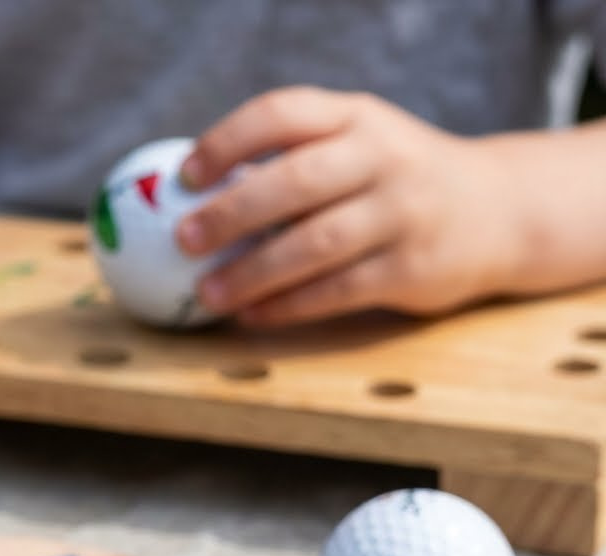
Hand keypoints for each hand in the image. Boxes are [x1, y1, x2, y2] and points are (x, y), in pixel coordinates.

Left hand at [175, 88, 523, 326]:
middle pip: (295, 183)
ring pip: (314, 245)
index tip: (185, 176)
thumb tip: (200, 198)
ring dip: (253, 273)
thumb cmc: (400, 181)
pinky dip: (289, 306)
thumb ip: (299, 158)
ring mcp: (400, 214)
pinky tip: (253, 315)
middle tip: (184, 240)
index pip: (283, 114)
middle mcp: (382, 158)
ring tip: (209, 294)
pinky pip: (337, 291)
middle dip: (232, 212)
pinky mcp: (410, 269)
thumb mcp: (362, 145)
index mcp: (357, 117)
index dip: (228, 140)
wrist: (497, 212)